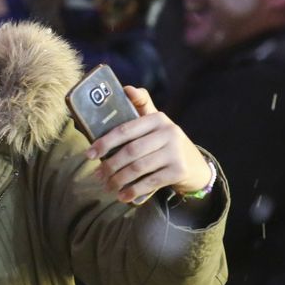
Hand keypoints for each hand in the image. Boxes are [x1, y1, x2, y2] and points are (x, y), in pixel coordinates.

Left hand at [85, 86, 211, 203]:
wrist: (195, 165)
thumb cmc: (165, 143)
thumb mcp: (156, 124)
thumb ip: (141, 106)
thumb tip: (125, 88)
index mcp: (157, 118)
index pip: (125, 129)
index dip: (105, 142)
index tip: (89, 154)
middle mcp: (169, 132)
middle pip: (130, 151)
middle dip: (109, 165)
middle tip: (97, 176)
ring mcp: (175, 152)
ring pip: (138, 168)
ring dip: (118, 180)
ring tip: (108, 187)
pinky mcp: (179, 170)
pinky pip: (150, 182)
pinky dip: (133, 191)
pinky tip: (122, 196)